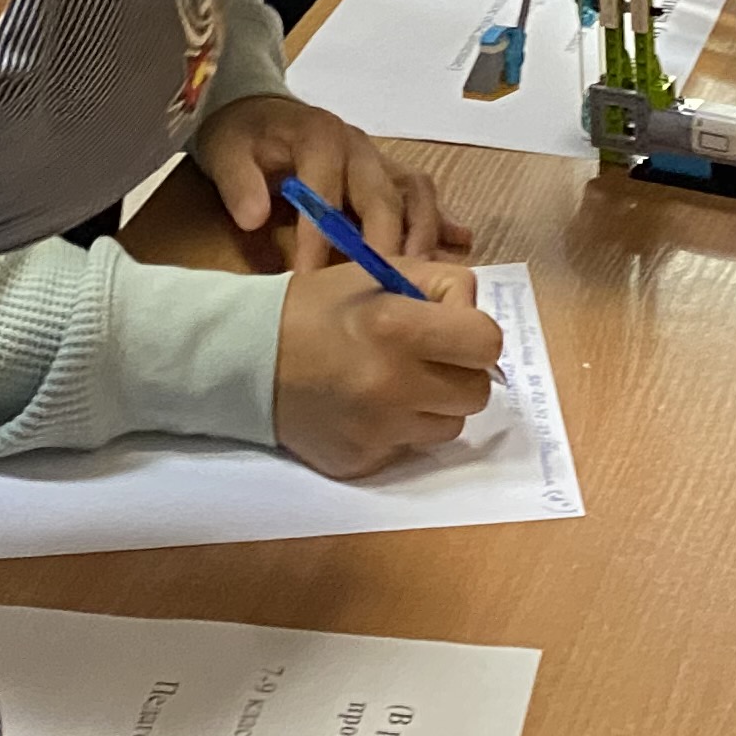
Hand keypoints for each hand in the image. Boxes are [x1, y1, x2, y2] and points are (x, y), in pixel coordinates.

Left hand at [191, 94, 464, 261]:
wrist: (256, 110)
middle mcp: (357, 146)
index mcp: (320, 137)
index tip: (311, 280)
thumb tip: (252, 219)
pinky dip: (440, 218)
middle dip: (385, 246)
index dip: (321, 238)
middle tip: (382, 292)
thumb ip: (237, 182)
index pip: (326, 193)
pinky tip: (460, 243)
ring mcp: (378, 158)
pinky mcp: (387, 172)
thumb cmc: (241, 135)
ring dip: (422, 235)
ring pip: (415, 193)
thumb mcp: (225, 151)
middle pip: (384, 197)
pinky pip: (421, 195)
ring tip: (419, 280)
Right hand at [273, 260, 504, 479]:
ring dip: (433, 404)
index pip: (487, 342)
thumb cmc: (320, 308)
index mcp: (397, 327)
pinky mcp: (364, 463)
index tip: (452, 329)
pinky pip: (411, 449)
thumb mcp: (380, 272)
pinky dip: (401, 428)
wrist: (248, 359)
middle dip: (460, 372)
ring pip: (450, 426)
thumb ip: (441, 286)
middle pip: (476, 393)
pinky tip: (369, 407)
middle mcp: (392, 385)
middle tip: (428, 358)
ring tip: (395, 382)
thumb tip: (476, 318)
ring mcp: (378, 432)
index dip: (475, 333)